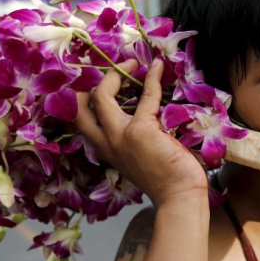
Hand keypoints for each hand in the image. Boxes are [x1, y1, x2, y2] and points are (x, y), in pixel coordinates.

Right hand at [74, 59, 208, 207]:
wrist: (179, 197)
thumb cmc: (165, 180)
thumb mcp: (138, 159)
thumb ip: (131, 140)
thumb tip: (143, 114)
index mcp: (106, 150)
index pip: (81, 122)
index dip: (83, 100)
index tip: (100, 83)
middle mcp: (107, 143)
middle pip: (81, 106)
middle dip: (92, 83)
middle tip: (113, 70)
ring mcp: (121, 136)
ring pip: (102, 97)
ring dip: (115, 74)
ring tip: (133, 63)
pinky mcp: (142, 130)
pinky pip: (146, 96)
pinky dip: (152, 78)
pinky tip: (158, 68)